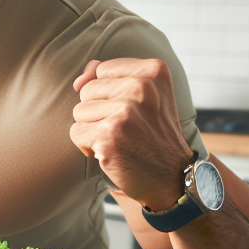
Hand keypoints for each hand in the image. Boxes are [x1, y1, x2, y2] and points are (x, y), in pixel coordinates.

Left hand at [70, 58, 193, 211]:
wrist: (172, 177)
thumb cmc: (151, 134)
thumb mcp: (145, 95)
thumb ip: (110, 76)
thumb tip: (79, 80)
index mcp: (153, 71)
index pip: (101, 70)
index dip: (107, 94)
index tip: (133, 110)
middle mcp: (142, 87)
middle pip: (87, 91)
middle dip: (98, 112)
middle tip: (127, 128)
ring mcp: (125, 112)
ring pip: (79, 111)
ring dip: (93, 129)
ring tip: (120, 139)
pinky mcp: (109, 136)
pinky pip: (76, 132)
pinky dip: (87, 146)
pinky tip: (111, 152)